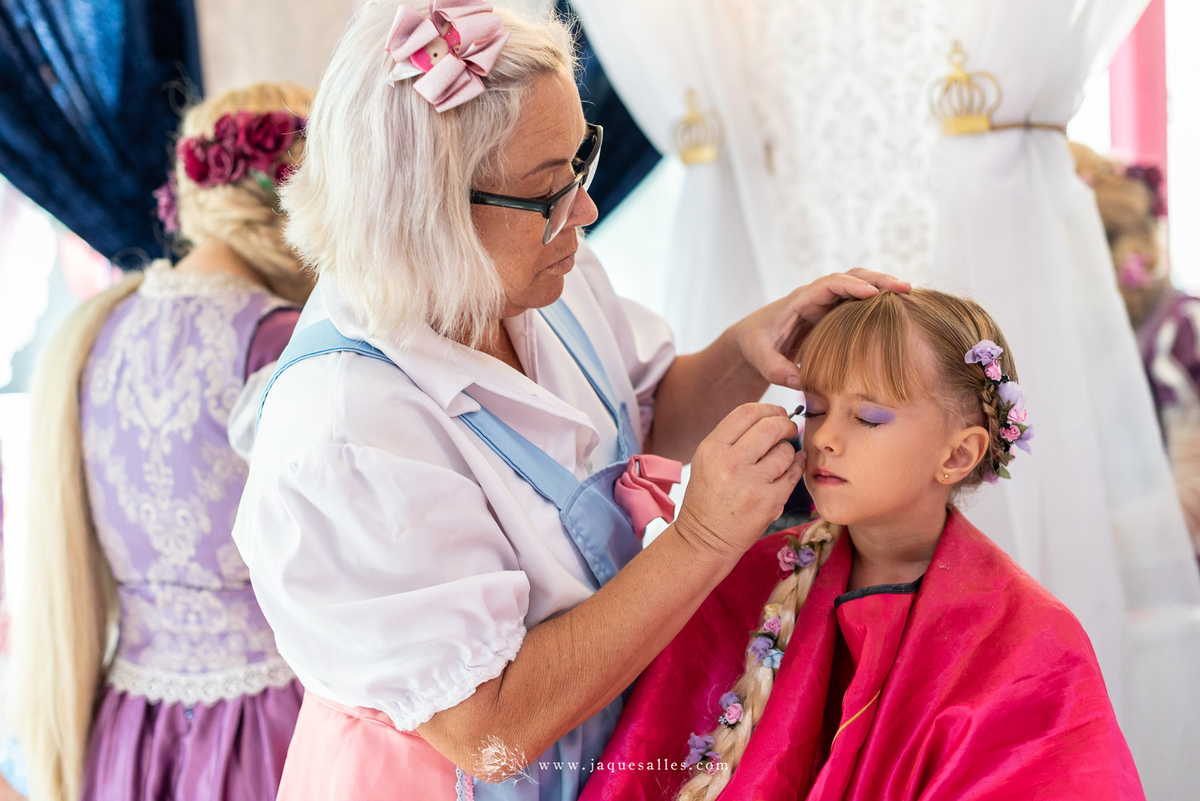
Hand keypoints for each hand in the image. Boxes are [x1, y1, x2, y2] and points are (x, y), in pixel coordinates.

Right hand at [672, 404, 804, 557]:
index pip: (747, 412)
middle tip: (788, 429)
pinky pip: (793, 474)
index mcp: (712, 448)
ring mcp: (751, 484)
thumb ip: (732, 438)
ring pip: (785, 451)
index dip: (769, 409)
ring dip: (789, 451)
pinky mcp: (769, 502)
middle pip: (771, 427)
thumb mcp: (707, 460)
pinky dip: (796, 467)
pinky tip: (790, 468)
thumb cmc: (708, 497)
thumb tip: (771, 417)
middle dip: (786, 424)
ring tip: (781, 458)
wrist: (704, 539)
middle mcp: (730, 463)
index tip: (777, 414)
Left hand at [734, 268, 909, 389]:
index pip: (829, 285)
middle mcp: (817, 297)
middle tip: (905, 287)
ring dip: (883, 288)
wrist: (753, 340)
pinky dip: (878, 304)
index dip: (850, 287)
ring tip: (910, 295)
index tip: (872, 293)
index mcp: (799, 301)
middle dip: (878, 279)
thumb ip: (776, 370)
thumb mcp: (761, 358)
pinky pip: (860, 304)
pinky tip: (900, 311)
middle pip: (851, 277)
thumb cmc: (756, 345)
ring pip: (860, 287)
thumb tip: (800, 382)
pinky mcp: (835, 315)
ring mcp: (828, 304)